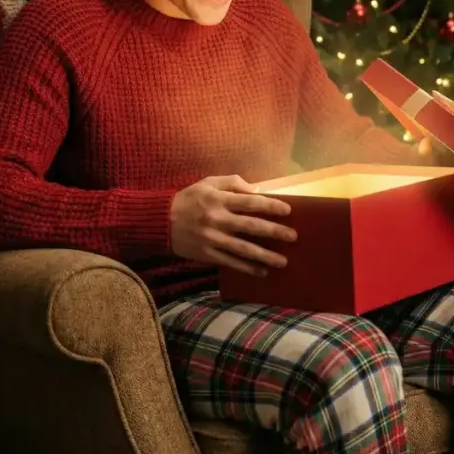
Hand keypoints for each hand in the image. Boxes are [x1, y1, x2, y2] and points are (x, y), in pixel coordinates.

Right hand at [170, 175, 296, 277]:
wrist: (160, 221)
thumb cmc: (188, 199)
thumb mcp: (208, 182)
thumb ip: (232, 182)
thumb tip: (257, 190)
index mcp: (218, 199)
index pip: (250, 202)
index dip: (270, 206)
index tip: (288, 211)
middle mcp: (217, 219)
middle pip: (251, 226)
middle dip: (274, 232)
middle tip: (293, 237)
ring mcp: (212, 239)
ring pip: (243, 249)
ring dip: (265, 256)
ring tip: (283, 261)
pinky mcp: (207, 254)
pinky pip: (230, 262)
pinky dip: (247, 268)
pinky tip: (262, 272)